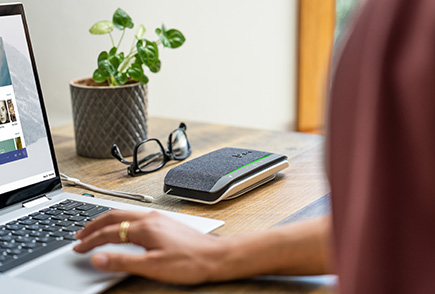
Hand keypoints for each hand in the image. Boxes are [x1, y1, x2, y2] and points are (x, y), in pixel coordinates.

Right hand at [74, 210, 222, 283]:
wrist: (215, 256)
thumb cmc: (189, 262)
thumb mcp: (153, 266)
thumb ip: (123, 262)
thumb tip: (98, 258)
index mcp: (145, 227)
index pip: (109, 232)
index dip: (90, 241)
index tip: (77, 247)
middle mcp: (151, 218)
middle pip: (114, 216)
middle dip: (93, 225)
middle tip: (79, 235)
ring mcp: (159, 218)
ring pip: (125, 213)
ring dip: (107, 221)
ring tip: (95, 230)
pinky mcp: (165, 222)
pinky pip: (135, 215)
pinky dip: (120, 221)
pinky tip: (121, 227)